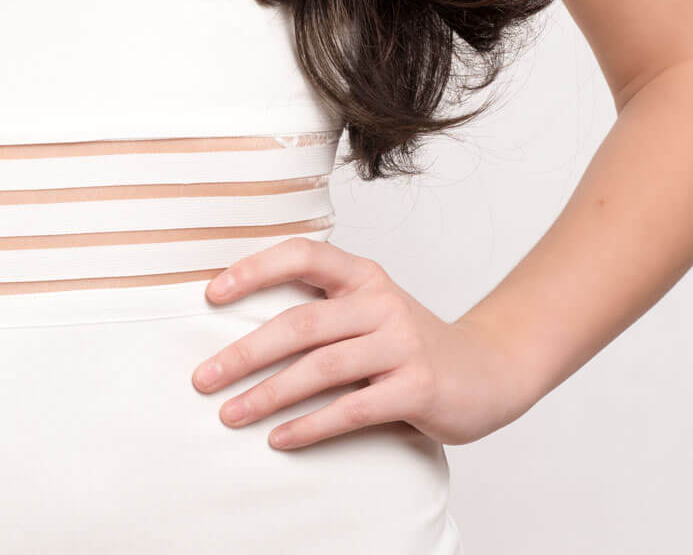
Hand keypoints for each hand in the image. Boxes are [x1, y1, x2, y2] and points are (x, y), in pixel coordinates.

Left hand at [191, 236, 536, 448]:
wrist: (488, 370)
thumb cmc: (410, 342)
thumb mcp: (369, 310)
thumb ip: (322, 308)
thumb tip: (240, 327)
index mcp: (363, 274)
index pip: (303, 254)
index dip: (255, 269)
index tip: (212, 293)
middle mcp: (380, 301)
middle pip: (300, 322)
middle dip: (245, 352)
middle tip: (204, 378)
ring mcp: (401, 344)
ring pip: (320, 368)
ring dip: (268, 395)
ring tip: (231, 414)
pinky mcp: (417, 387)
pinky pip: (352, 409)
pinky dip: (311, 426)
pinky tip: (280, 438)